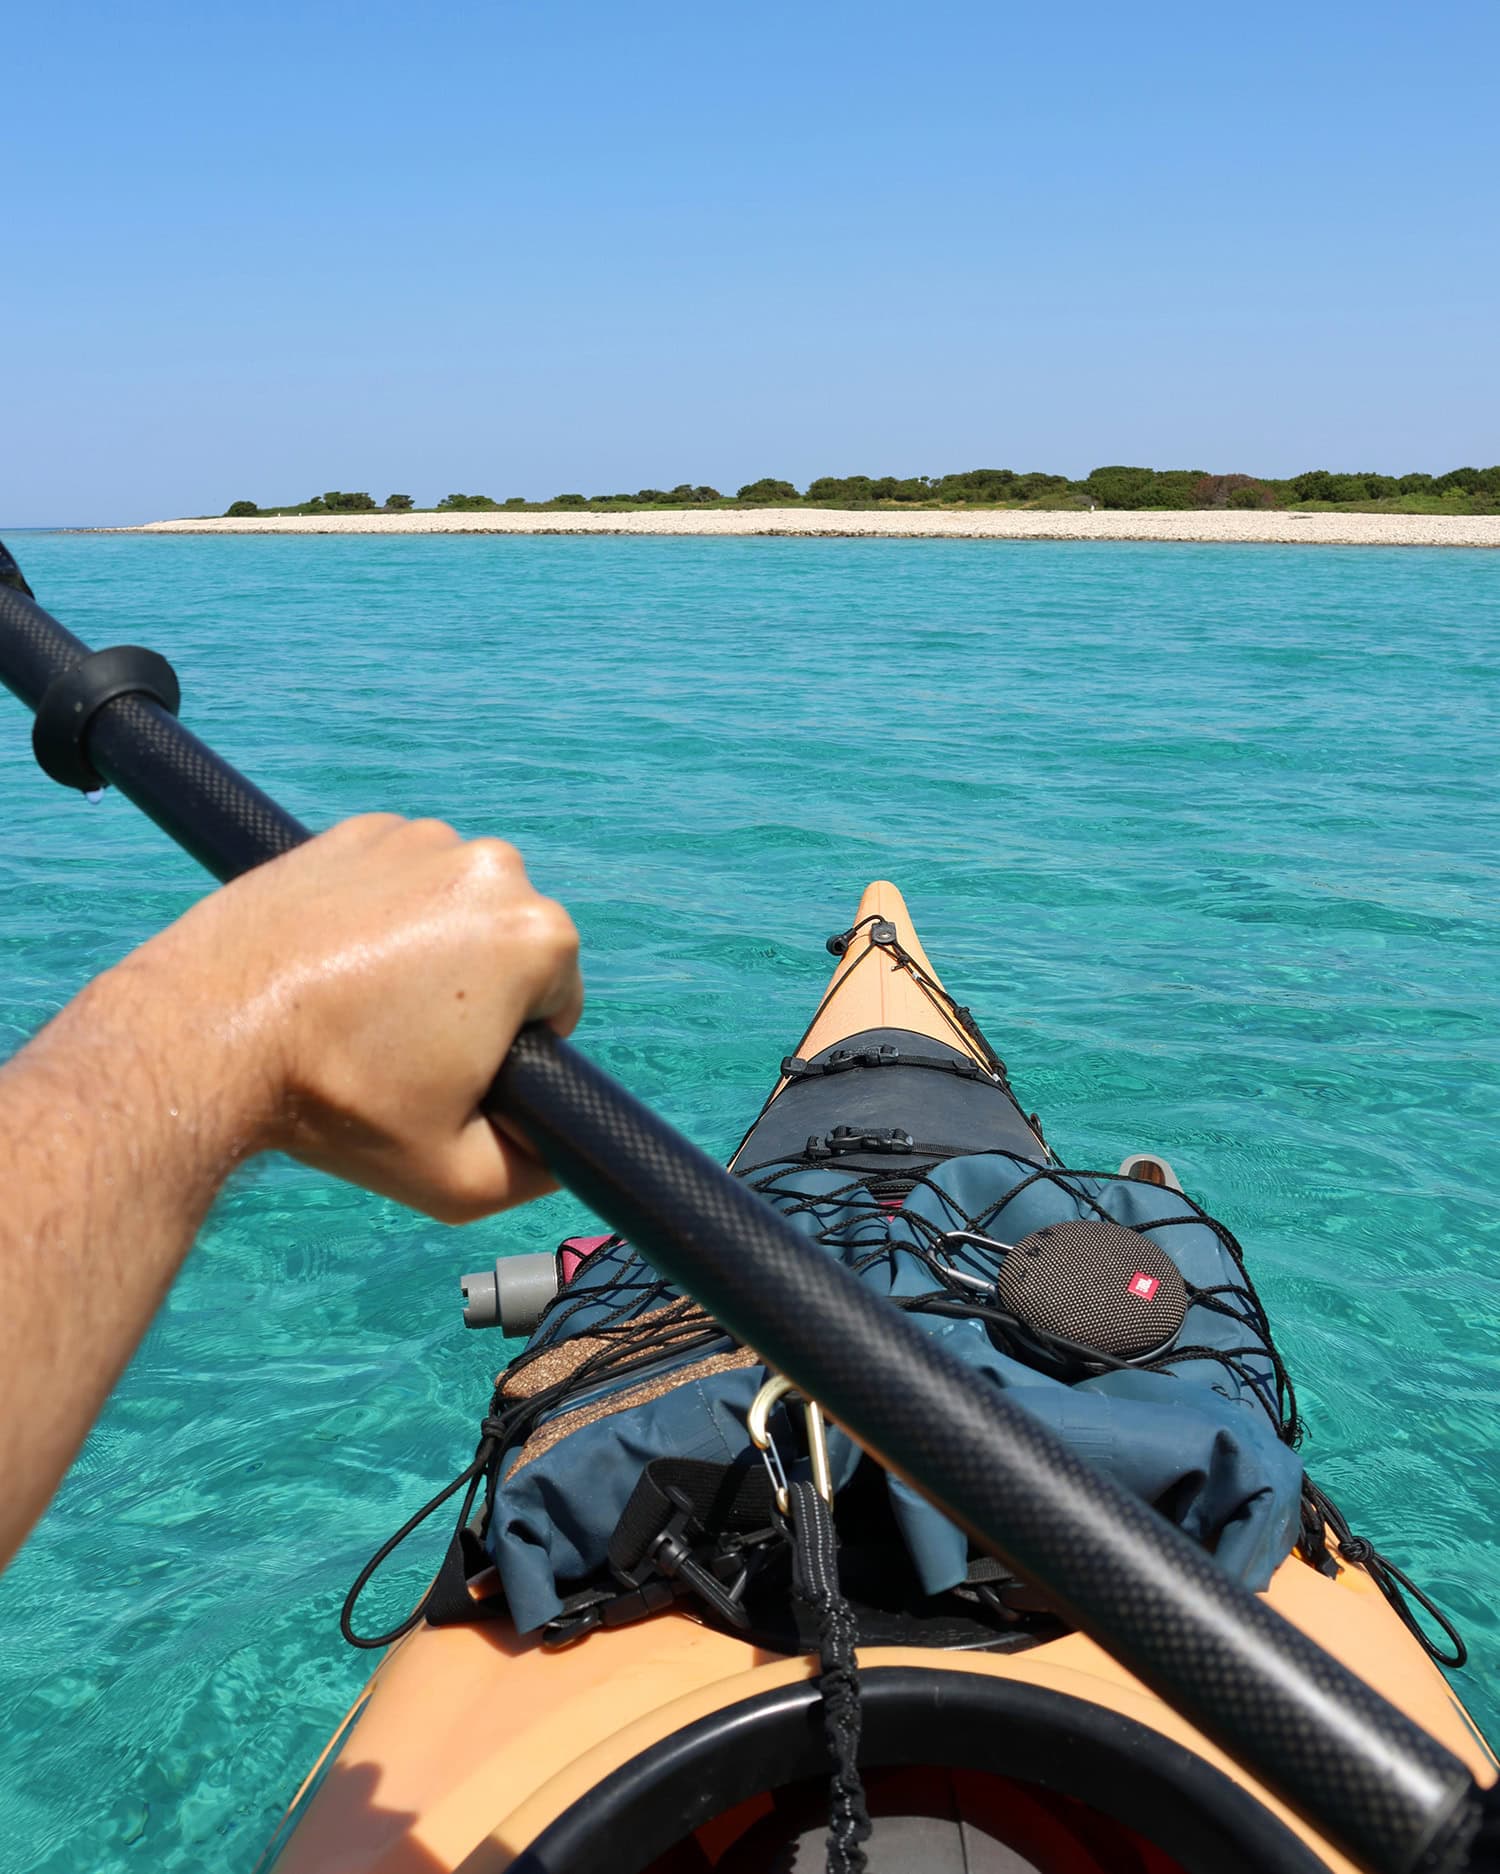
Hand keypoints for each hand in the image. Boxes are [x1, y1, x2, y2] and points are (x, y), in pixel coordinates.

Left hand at [129, 814, 582, 1219]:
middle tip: (395, 1042)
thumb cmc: (336, 1102)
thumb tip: (563, 1153)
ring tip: (357, 1004)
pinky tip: (332, 963)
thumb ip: (537, 1174)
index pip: (557, 1005)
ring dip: (427, 949)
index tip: (444, 1070)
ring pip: (454, 910)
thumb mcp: (457, 1179)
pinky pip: (398, 879)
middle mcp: (492, 867)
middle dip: (472, 993)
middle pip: (508, 949)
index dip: (509, 1051)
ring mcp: (419, 839)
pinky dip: (378, 915)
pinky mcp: (357, 832)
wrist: (205, 1035)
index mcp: (536, 936)